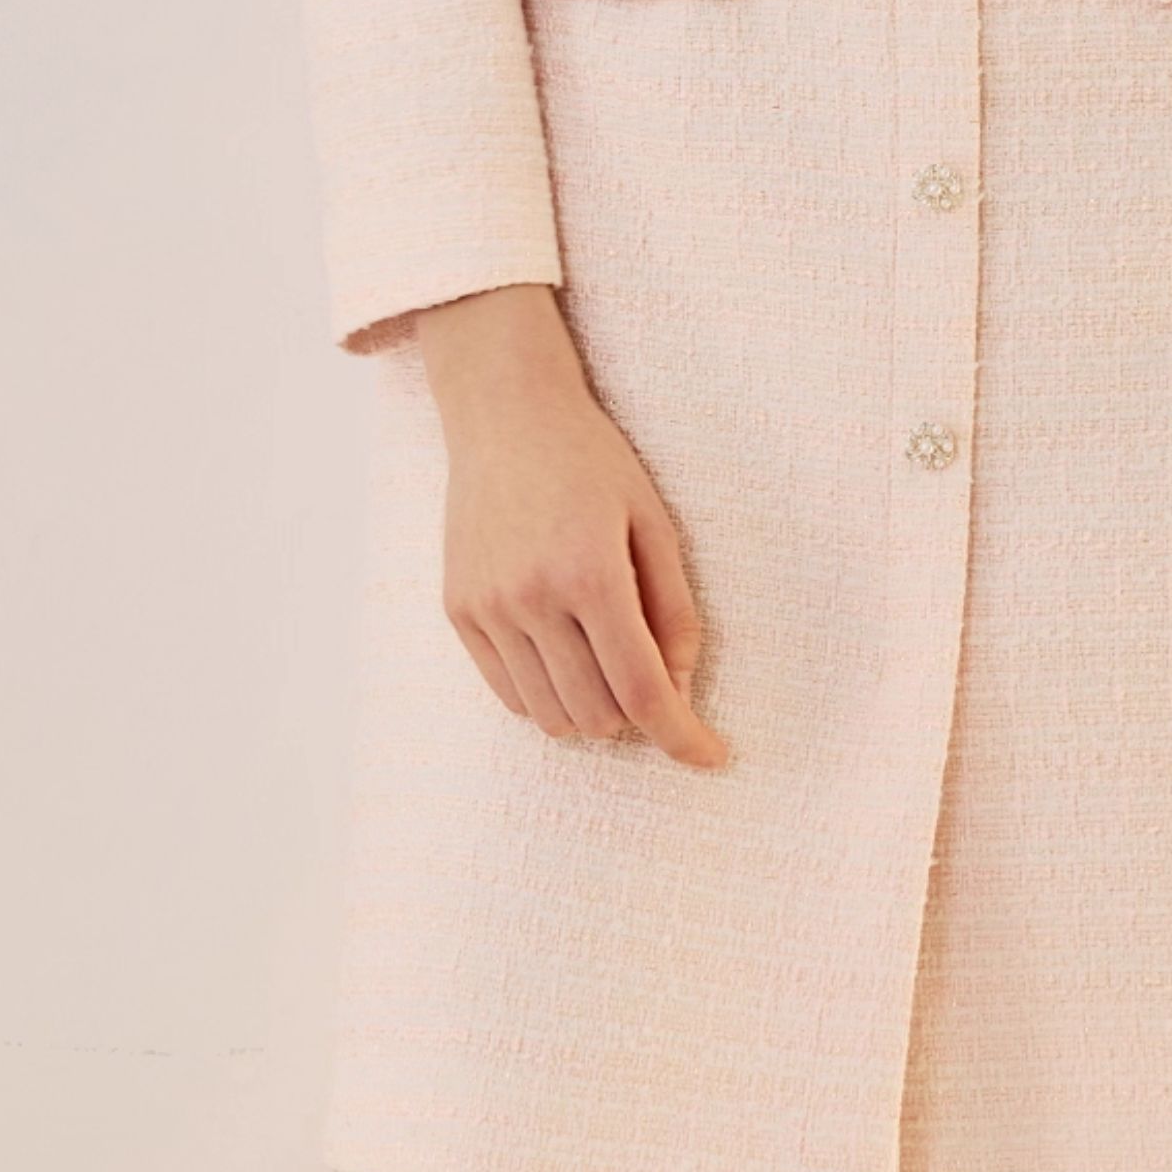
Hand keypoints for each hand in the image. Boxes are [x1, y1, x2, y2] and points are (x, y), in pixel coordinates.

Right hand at [413, 284, 730, 769]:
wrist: (505, 413)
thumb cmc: (590, 459)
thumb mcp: (652, 519)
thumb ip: (673, 608)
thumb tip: (680, 689)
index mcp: (591, 573)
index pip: (643, 691)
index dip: (683, 737)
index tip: (711, 758)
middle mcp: (533, 598)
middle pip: (599, 714)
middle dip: (639, 715)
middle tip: (654, 673)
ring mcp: (489, 608)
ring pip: (552, 716)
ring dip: (593, 711)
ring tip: (608, 661)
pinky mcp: (459, 612)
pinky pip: (509, 695)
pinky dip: (548, 697)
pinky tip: (566, 657)